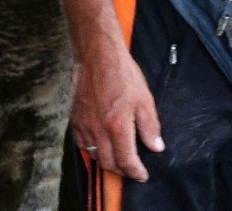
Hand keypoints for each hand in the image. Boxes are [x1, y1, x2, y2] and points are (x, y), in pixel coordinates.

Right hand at [70, 40, 164, 180]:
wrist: (98, 57)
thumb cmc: (123, 75)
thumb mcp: (145, 99)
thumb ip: (150, 126)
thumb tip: (156, 147)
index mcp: (117, 126)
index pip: (126, 160)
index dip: (135, 171)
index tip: (142, 175)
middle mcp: (98, 130)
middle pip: (108, 162)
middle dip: (122, 170)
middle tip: (133, 169)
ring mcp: (84, 126)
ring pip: (94, 155)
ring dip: (107, 161)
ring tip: (120, 159)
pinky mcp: (75, 120)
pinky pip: (82, 144)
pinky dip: (93, 150)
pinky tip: (102, 146)